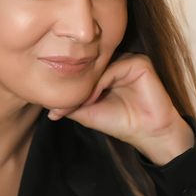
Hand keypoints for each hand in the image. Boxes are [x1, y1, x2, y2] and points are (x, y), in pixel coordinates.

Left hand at [47, 53, 194, 164]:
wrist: (148, 134)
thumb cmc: (120, 122)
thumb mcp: (87, 112)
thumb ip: (70, 105)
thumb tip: (48, 108)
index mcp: (105, 70)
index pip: (82, 67)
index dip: (69, 83)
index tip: (54, 103)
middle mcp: (116, 62)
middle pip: (89, 64)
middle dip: (75, 83)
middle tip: (63, 100)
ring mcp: (128, 60)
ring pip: (99, 65)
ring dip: (87, 83)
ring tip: (82, 101)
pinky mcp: (140, 63)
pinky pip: (114, 67)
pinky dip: (102, 82)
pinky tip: (95, 97)